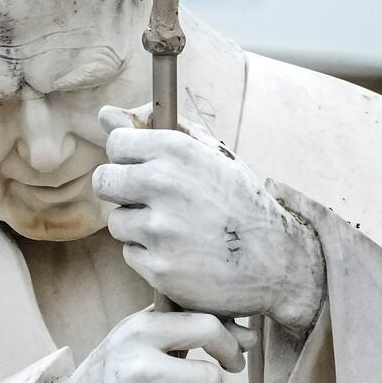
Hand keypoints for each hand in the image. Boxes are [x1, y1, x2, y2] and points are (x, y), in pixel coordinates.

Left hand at [94, 105, 324, 331]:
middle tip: (147, 199)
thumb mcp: (214, 155)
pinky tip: (179, 253)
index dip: (128, 156)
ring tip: (174, 229)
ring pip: (117, 221)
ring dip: (137, 226)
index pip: (116, 143)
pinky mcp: (158, 268)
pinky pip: (130, 254)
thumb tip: (105, 113)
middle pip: (103, 180)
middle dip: (121, 189)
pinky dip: (149, 255)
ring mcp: (159, 230)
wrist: (278, 263)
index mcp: (176, 151)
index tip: (142, 166)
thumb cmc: (242, 203)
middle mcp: (163, 185)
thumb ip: (159, 128)